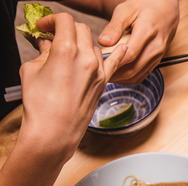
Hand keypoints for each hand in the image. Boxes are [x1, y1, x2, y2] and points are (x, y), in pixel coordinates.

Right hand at [21, 13, 125, 160]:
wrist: (55, 132)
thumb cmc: (40, 106)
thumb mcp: (31, 71)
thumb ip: (42, 52)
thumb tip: (46, 44)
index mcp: (66, 50)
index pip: (64, 21)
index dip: (52, 20)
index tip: (44, 26)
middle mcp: (86, 58)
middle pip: (81, 29)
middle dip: (66, 29)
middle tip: (54, 36)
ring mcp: (98, 71)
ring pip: (94, 45)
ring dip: (82, 43)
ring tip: (69, 51)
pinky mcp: (103, 83)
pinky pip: (115, 63)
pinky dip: (118, 53)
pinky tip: (123, 47)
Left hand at [97, 0, 178, 82]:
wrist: (165, 10)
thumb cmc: (144, 7)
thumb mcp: (126, 10)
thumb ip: (114, 27)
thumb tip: (103, 42)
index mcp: (147, 32)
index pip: (130, 54)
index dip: (113, 61)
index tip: (98, 63)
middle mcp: (156, 47)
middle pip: (133, 69)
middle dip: (115, 74)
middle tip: (98, 73)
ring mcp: (158, 56)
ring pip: (138, 75)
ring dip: (121, 79)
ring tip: (105, 75)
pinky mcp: (157, 61)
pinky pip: (142, 75)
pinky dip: (129, 78)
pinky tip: (118, 75)